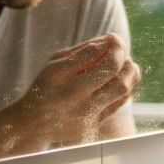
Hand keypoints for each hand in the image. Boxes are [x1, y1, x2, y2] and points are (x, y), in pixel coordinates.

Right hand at [18, 33, 139, 142]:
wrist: (32, 125)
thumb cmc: (47, 87)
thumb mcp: (55, 65)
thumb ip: (82, 51)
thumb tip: (112, 40)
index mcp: (58, 74)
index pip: (93, 52)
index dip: (111, 42)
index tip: (114, 38)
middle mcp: (71, 94)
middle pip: (110, 69)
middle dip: (121, 54)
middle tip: (121, 49)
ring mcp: (83, 112)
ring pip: (121, 87)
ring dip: (130, 71)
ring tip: (127, 63)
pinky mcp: (92, 126)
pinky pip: (119, 103)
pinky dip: (127, 88)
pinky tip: (122, 80)